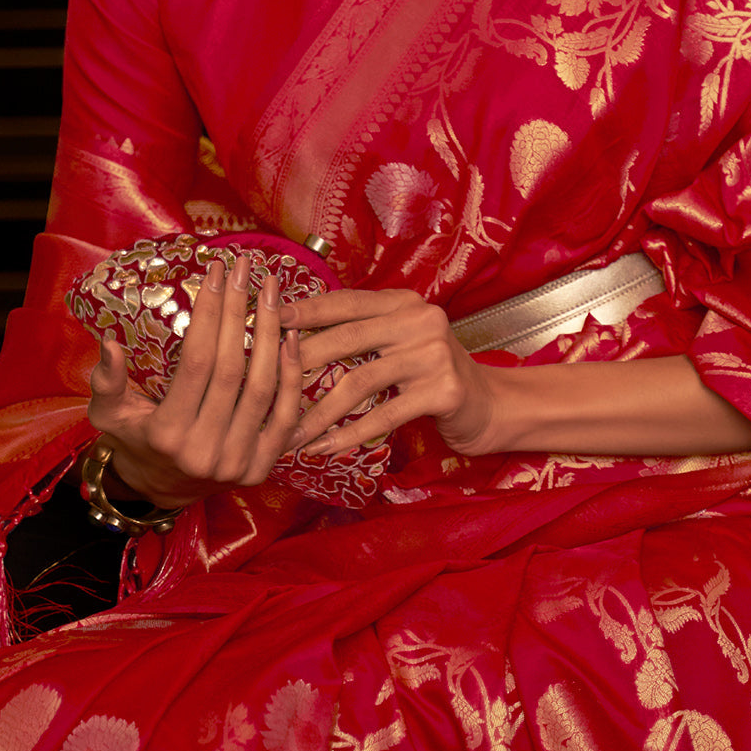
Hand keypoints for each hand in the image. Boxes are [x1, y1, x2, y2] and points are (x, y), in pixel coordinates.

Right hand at [87, 256, 303, 506]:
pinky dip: (293, 375)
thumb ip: (107, 380)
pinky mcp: (262, 467)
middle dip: (241, 311)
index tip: (216, 272)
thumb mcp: (107, 415)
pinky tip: (290, 336)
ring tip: (271, 289)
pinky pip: (287, 415)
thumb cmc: (135, 441)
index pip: (196, 362)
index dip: (210, 313)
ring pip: (263, 388)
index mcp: (167, 433)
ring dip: (271, 333)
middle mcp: (204, 451)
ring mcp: (237, 462)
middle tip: (246, 268)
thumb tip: (110, 342)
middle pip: (233, 369)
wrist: (162, 492)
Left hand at [282, 288, 497, 459]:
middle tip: (262, 382)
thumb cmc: (431, 374)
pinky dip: (348, 435)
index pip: (346, 302)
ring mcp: (433, 354)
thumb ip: (362, 333)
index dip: (306, 311)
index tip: (267, 320)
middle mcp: (420, 320)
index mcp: (403, 302)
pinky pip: (382, 415)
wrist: (488, 405)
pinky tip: (324, 449)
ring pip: (359, 382)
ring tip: (289, 433)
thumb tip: (295, 337)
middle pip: (346, 339)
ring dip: (318, 412)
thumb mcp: (400, 342)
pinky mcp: (442, 391)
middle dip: (299, 362)